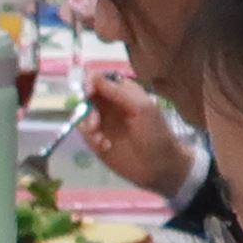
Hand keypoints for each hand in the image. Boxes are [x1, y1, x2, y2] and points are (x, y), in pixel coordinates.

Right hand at [78, 70, 188, 195]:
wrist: (159, 167)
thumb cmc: (155, 134)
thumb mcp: (141, 108)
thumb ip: (116, 91)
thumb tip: (92, 76)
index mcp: (123, 92)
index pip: (99, 79)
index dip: (90, 83)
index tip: (88, 93)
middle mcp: (110, 104)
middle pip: (86, 96)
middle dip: (86, 107)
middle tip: (95, 123)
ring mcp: (103, 122)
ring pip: (83, 114)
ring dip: (88, 125)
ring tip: (100, 138)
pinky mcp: (98, 140)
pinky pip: (85, 133)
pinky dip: (91, 138)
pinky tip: (104, 146)